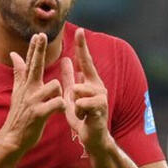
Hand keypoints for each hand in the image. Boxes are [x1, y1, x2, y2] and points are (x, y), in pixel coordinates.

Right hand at [0, 33, 65, 151]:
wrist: (13, 137)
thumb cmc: (20, 114)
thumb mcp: (18, 92)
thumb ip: (19, 72)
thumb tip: (14, 54)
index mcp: (26, 84)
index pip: (31, 62)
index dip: (34, 48)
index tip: (38, 34)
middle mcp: (29, 90)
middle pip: (36, 66)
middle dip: (39, 50)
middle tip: (41, 35)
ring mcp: (33, 101)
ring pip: (54, 86)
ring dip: (59, 93)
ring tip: (54, 103)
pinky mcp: (39, 113)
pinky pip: (57, 103)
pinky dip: (61, 106)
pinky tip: (58, 110)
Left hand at [61, 28, 110, 153]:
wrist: (92, 137)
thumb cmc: (83, 115)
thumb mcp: (72, 94)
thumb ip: (69, 78)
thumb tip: (66, 59)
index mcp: (90, 82)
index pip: (85, 60)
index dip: (82, 46)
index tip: (79, 30)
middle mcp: (98, 86)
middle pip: (82, 75)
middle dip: (75, 88)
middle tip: (77, 103)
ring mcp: (101, 96)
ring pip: (79, 89)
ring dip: (75, 104)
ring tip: (80, 113)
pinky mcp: (100, 108)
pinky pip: (81, 102)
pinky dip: (77, 111)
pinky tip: (83, 119)